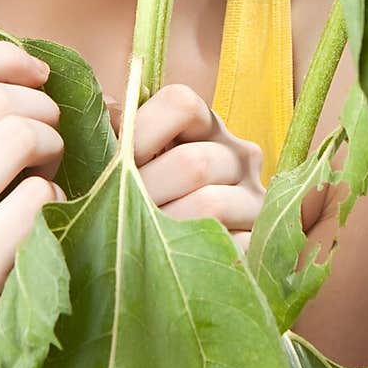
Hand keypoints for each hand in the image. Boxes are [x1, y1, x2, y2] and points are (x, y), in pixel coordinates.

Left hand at [105, 84, 264, 251]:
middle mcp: (238, 154)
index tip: (116, 162)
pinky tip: (169, 259)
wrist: (185, 264)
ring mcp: (254, 198)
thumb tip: (108, 113)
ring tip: (138, 240)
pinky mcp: (260, 241)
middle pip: (192, 162)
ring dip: (164, 227)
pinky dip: (191, 254)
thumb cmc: (145, 197)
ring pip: (210, 205)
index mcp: (205, 125)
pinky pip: (229, 247)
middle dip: (144, 192)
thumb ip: (115, 131)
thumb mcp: (131, 159)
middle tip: (117, 213)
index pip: (181, 103)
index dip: (140, 131)